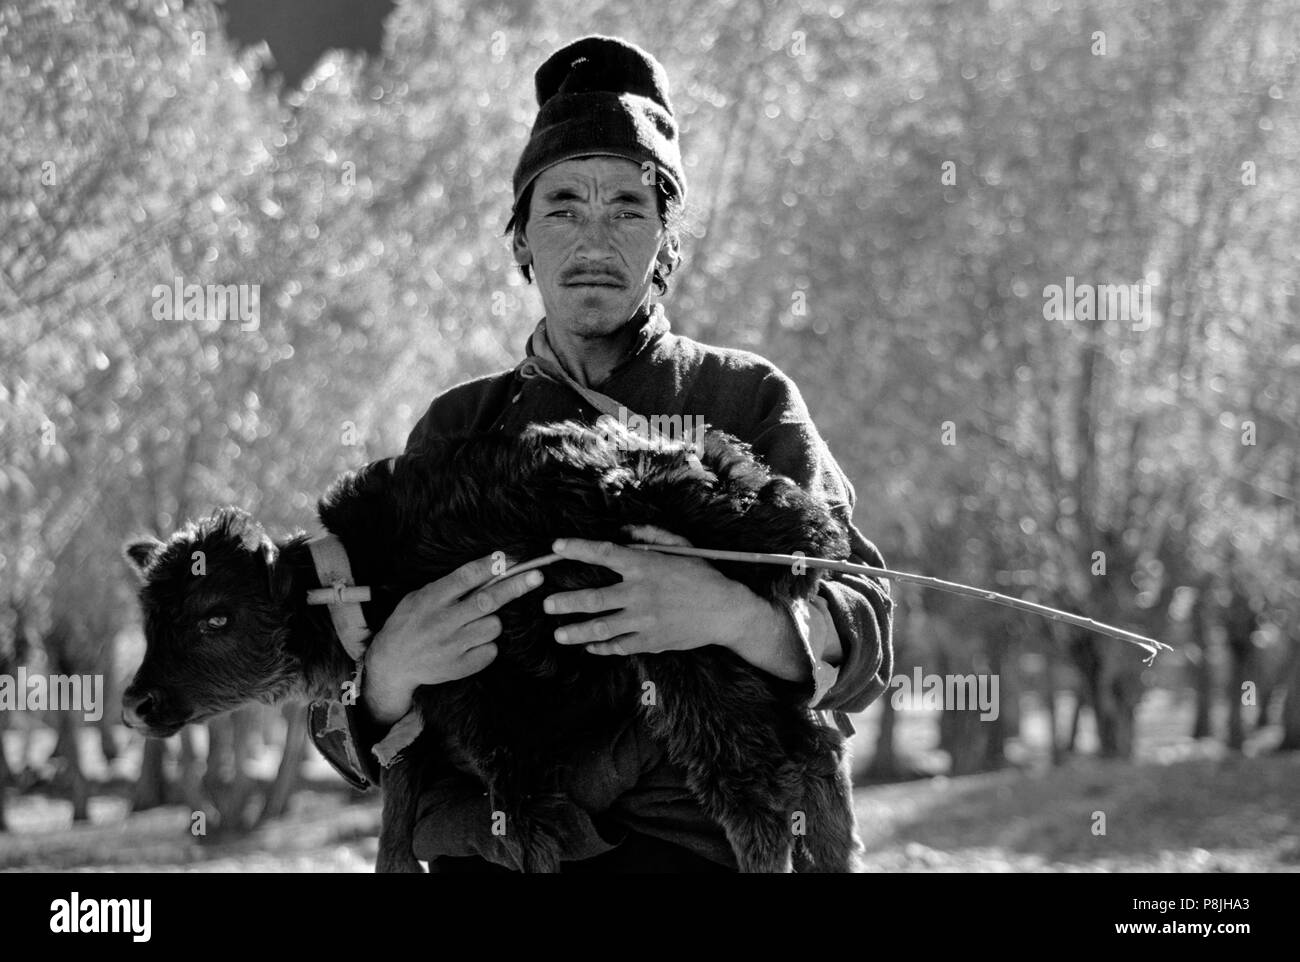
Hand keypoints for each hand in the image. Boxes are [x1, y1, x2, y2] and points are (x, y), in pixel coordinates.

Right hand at [363, 554, 544, 724]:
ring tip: (476, 623)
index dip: (490, 566)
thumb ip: (448, 586)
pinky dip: (488, 645)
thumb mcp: (419, 597)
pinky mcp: (458, 667)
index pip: (465, 577)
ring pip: (493, 626)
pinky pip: (490, 651)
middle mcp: (441, 622)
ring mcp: (451, 646)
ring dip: (494, 621)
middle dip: (515, 587)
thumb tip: (488, 569)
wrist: (392, 664)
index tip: (511, 557)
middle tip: (537, 576)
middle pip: (487, 601)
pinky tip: (472, 643)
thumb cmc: (409, 623)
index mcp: (430, 599)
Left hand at [544, 525, 774, 658]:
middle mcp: (641, 593)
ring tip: (558, 634)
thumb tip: (624, 530)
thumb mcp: (681, 547)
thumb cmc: (702, 574)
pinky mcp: (651, 640)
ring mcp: (645, 620)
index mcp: (646, 566)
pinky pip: (619, 646)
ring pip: (601, 627)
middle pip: (594, 599)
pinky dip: (602, 647)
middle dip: (566, 602)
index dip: (577, 548)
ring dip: (576, 631)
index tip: (556, 547)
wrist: (726, 611)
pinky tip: (589, 647)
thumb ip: (651, 536)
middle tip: (547, 605)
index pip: (604, 553)